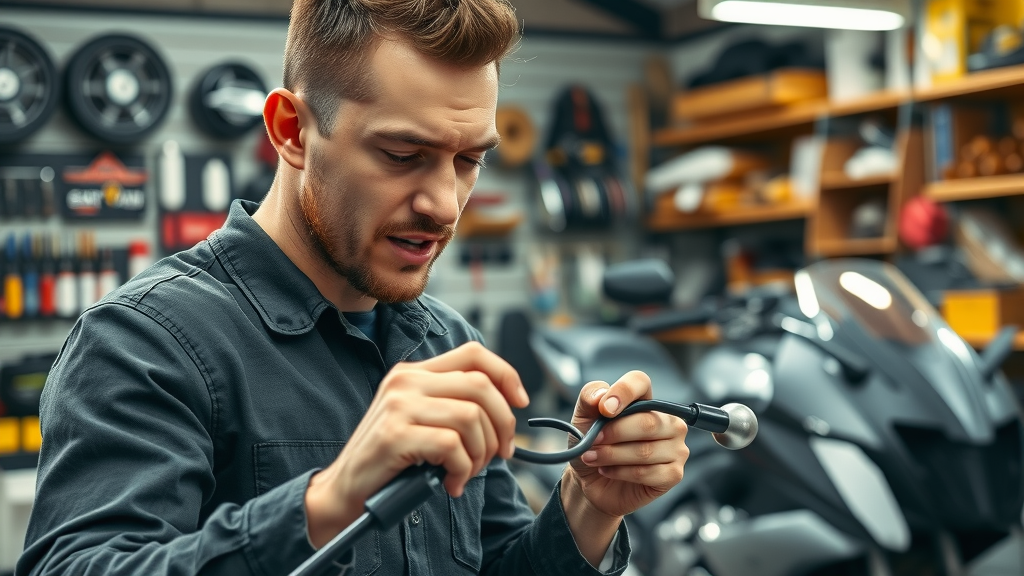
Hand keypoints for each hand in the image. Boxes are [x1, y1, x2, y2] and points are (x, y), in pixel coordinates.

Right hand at [304, 341, 527, 546]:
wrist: (344, 491)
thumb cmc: (391, 462)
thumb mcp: (421, 421)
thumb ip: (453, 405)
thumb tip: (508, 408)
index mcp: (414, 373)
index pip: (473, 354)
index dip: (506, 374)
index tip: (520, 403)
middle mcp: (406, 381)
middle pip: (481, 386)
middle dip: (502, 424)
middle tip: (499, 454)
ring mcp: (398, 406)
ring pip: (471, 416)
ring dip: (481, 452)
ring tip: (468, 472)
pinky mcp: (394, 435)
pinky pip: (452, 446)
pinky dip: (462, 470)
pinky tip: (451, 484)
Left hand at [564, 371, 688, 518]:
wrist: (590, 480)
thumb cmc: (593, 445)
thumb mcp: (582, 418)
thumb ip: (589, 398)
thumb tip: (601, 396)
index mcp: (646, 400)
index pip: (641, 383)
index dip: (623, 392)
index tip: (604, 410)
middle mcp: (668, 422)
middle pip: (647, 422)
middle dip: (613, 434)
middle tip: (592, 441)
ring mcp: (676, 448)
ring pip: (645, 451)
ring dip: (612, 455)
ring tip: (593, 457)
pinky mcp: (673, 474)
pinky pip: (648, 473)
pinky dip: (621, 473)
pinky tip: (608, 471)